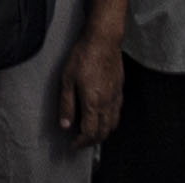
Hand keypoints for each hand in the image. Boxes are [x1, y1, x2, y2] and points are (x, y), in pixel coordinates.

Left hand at [61, 24, 127, 146]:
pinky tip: (103, 116)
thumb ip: (66, 104)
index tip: (72, 145)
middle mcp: (107, 104)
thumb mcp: (67, 79)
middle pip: (104, 133)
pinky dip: (111, 121)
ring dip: (103, 133)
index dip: (80, 143)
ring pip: (113, 125)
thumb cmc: (83, 56)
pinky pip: (118, 113)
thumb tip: (65, 125)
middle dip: (91, 141)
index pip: (89, 133)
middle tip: (80, 141)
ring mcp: (116, 97)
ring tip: (91, 131)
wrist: (103, 40)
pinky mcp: (120, 90)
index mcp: (93, 103)